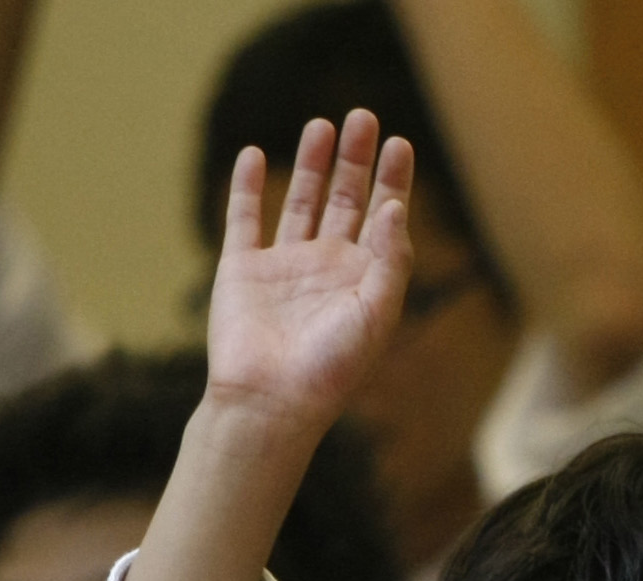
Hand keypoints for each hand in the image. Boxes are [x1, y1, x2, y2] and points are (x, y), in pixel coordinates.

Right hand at [204, 113, 413, 440]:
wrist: (270, 401)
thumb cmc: (331, 369)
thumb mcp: (376, 314)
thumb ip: (390, 261)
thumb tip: (394, 207)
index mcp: (363, 280)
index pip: (383, 219)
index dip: (392, 181)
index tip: (400, 144)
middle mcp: (326, 268)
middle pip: (344, 201)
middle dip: (355, 160)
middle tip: (362, 116)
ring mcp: (283, 267)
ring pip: (300, 202)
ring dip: (311, 164)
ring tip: (322, 124)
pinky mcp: (242, 270)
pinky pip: (245, 219)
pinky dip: (247, 187)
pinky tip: (254, 154)